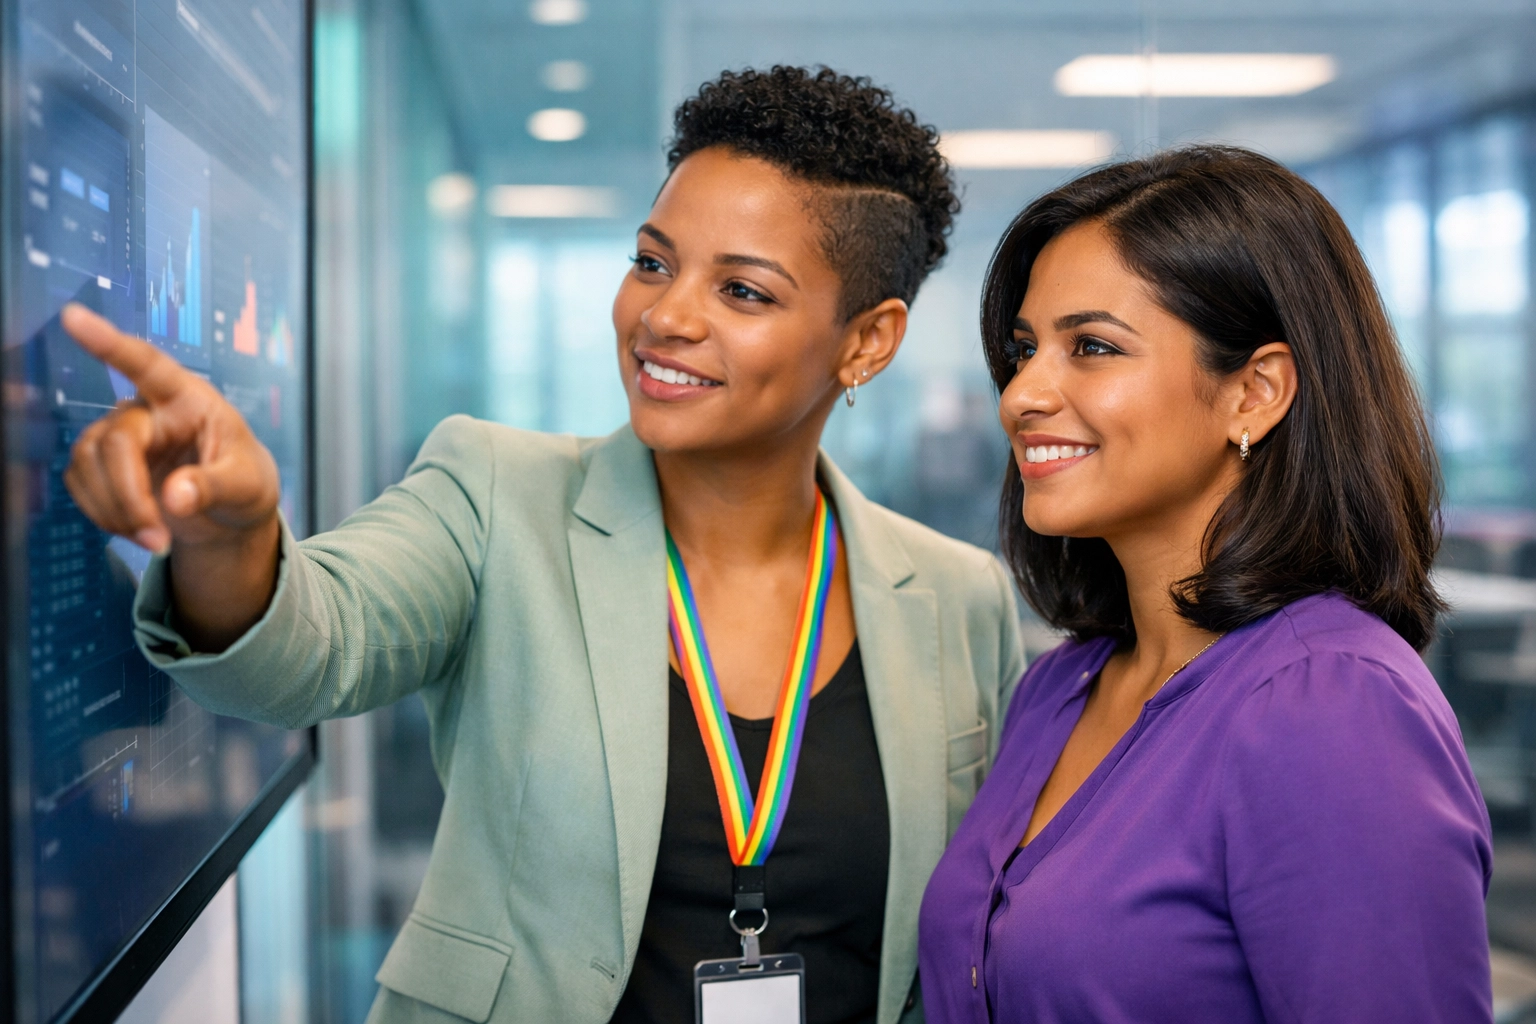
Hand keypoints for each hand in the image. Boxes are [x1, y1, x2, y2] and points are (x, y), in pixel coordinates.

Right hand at [61, 304, 280, 553]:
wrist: (229, 512)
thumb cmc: (244, 482)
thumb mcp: (247, 486)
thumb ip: (215, 488)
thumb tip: (175, 497)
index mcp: (189, 399)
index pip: (148, 365)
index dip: (110, 343)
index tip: (74, 317)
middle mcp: (148, 409)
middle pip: (115, 440)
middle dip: (129, 495)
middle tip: (156, 540)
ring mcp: (119, 434)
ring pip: (88, 463)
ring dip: (116, 510)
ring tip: (155, 540)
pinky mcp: (101, 463)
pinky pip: (80, 484)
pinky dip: (104, 515)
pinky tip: (137, 529)